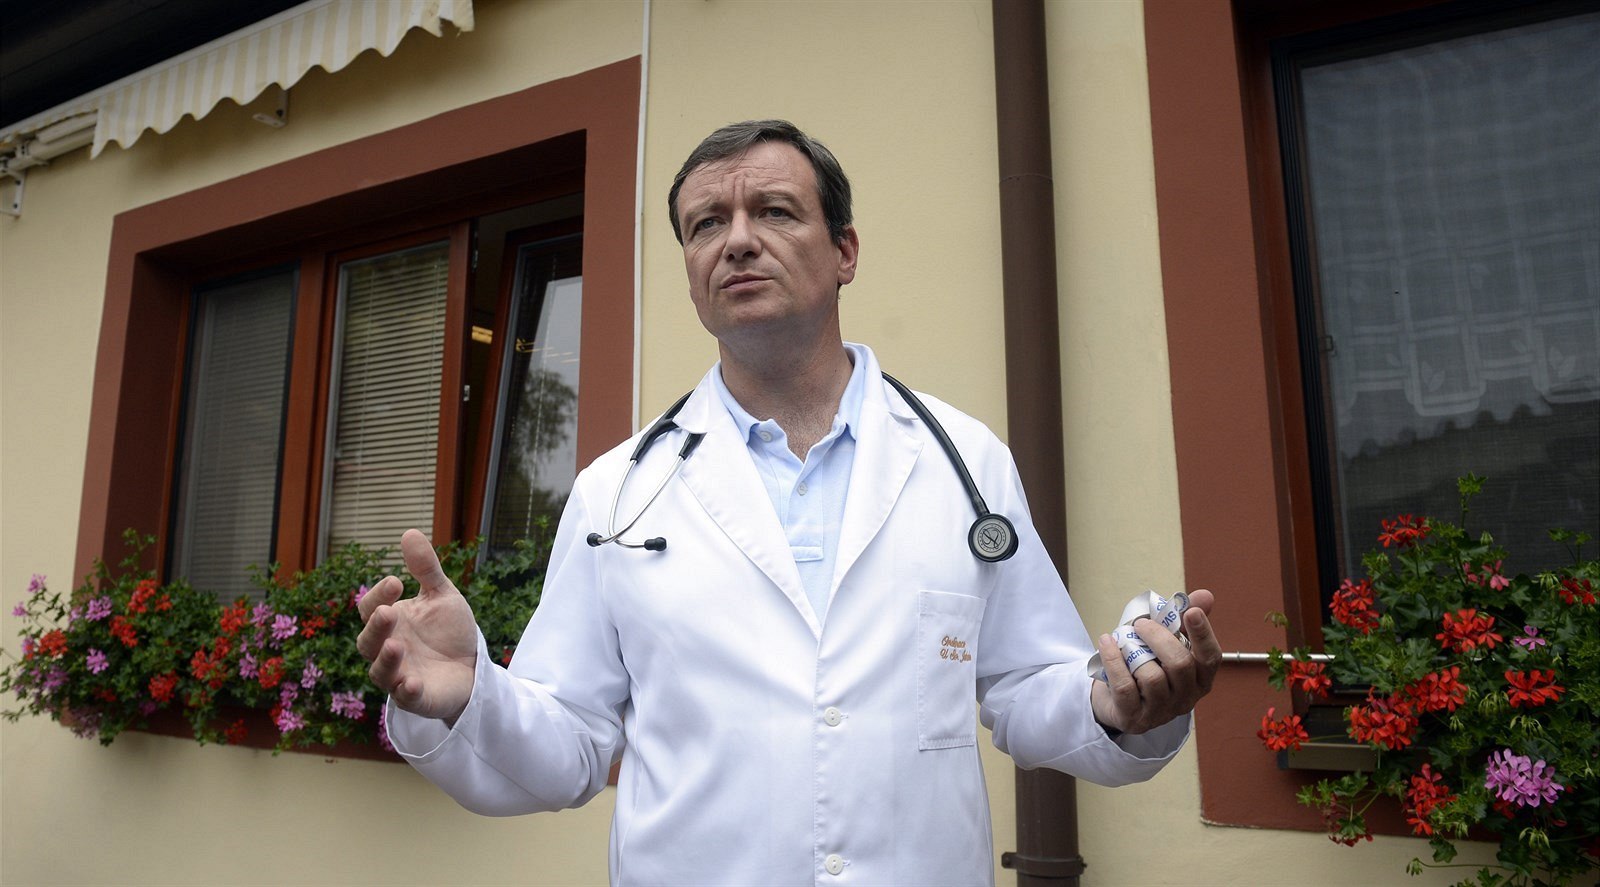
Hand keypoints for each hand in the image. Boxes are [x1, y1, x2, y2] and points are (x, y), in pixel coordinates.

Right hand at [356, 529, 478, 721]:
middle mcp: (386, 650)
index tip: (395, 582)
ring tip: (395, 646)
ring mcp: (399, 676)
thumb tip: (408, 532)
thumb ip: (426, 569)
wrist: (473, 667)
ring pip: (380, 672)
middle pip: (367, 641)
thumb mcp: (441, 595)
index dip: (378, 595)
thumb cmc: (449, 631)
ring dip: (386, 660)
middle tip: (389, 613)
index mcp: (390, 623)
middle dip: (376, 627)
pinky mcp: (416, 698)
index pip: (370, 608)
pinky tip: (412, 682)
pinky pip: (405, 698)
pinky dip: (406, 691)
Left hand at [1090, 588, 1219, 734]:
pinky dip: (1113, 661)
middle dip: (1159, 637)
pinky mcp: (1134, 718)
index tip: (1190, 611)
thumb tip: (1205, 596)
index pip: (1211, 657)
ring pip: (1152, 678)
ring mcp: (1161, 712)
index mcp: (1200, 679)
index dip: (1203, 634)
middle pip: (1180, 664)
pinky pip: (1124, 687)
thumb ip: (1184, 620)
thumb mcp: (1165, 642)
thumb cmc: (1147, 665)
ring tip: (1123, 639)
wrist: (1115, 700)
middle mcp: (1186, 698)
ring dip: (1134, 652)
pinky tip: (1106, 643)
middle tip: (1141, 624)